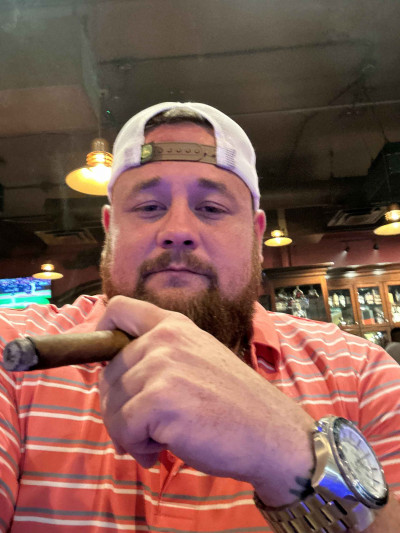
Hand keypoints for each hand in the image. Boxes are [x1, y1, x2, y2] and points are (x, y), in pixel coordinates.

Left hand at [97, 295, 314, 505]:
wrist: (271, 433)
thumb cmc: (234, 404)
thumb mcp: (197, 362)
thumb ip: (160, 359)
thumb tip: (110, 380)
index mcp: (173, 326)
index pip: (118, 310)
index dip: (101, 335)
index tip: (106, 365)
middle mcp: (164, 340)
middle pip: (108, 372)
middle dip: (118, 408)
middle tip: (144, 430)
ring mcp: (163, 367)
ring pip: (112, 404)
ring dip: (127, 433)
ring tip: (156, 443)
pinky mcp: (160, 401)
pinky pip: (122, 428)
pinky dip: (136, 447)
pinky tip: (159, 453)